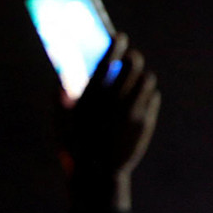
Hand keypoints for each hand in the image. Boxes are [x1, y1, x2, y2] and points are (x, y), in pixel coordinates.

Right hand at [67, 34, 160, 211]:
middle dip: (132, 57)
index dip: (116, 44)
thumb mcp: (60, 120)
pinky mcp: (146, 122)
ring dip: (140, 77)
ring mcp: (133, 112)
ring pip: (147, 78)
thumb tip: (63, 71)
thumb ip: (61, 94)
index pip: (109, 60)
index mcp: (92, 98)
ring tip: (132, 82)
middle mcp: (115, 101)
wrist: (96, 176)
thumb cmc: (74, 145)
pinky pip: (152, 97)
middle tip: (129, 58)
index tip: (120, 37)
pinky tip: (137, 101)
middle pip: (134, 64)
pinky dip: (146, 95)